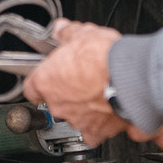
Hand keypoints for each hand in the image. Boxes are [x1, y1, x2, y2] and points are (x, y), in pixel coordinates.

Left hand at [24, 19, 162, 161]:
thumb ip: (68, 33)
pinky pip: (93, 133)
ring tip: (99, 93)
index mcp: (46, 81)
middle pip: (55, 103)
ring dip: (84, 108)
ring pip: (75, 117)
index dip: (43, 81)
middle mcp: (58, 105)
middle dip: (68, 93)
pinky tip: (108, 111)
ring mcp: (77, 120)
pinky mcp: (98, 131)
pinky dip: (99, 125)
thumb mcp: (82, 34)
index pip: (32, 87)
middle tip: (82, 80)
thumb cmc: (106, 58)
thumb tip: (62, 29)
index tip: (51, 76)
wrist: (131, 78)